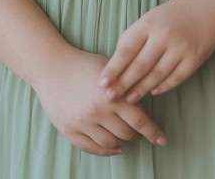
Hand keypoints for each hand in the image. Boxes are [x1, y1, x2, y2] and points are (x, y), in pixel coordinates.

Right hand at [34, 47, 167, 156]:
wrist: (52, 66)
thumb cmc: (83, 63)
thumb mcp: (110, 68)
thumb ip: (126, 84)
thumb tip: (144, 99)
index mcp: (111, 95)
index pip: (139, 120)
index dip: (153, 132)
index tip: (162, 140)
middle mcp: (98, 112)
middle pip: (127, 134)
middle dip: (137, 134)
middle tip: (140, 131)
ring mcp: (83, 123)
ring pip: (111, 143)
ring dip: (122, 142)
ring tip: (126, 137)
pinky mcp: (70, 130)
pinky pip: (92, 148)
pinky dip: (105, 151)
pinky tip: (113, 147)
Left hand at [98, 0, 214, 103]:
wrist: (210, 5)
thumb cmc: (174, 13)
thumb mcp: (152, 17)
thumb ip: (136, 37)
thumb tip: (117, 63)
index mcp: (149, 23)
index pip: (126, 49)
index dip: (113, 68)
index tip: (102, 82)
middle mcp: (163, 35)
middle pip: (139, 65)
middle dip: (123, 84)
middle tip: (110, 98)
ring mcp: (180, 47)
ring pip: (156, 75)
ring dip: (141, 89)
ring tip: (129, 99)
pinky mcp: (195, 58)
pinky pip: (175, 78)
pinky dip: (163, 87)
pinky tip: (153, 92)